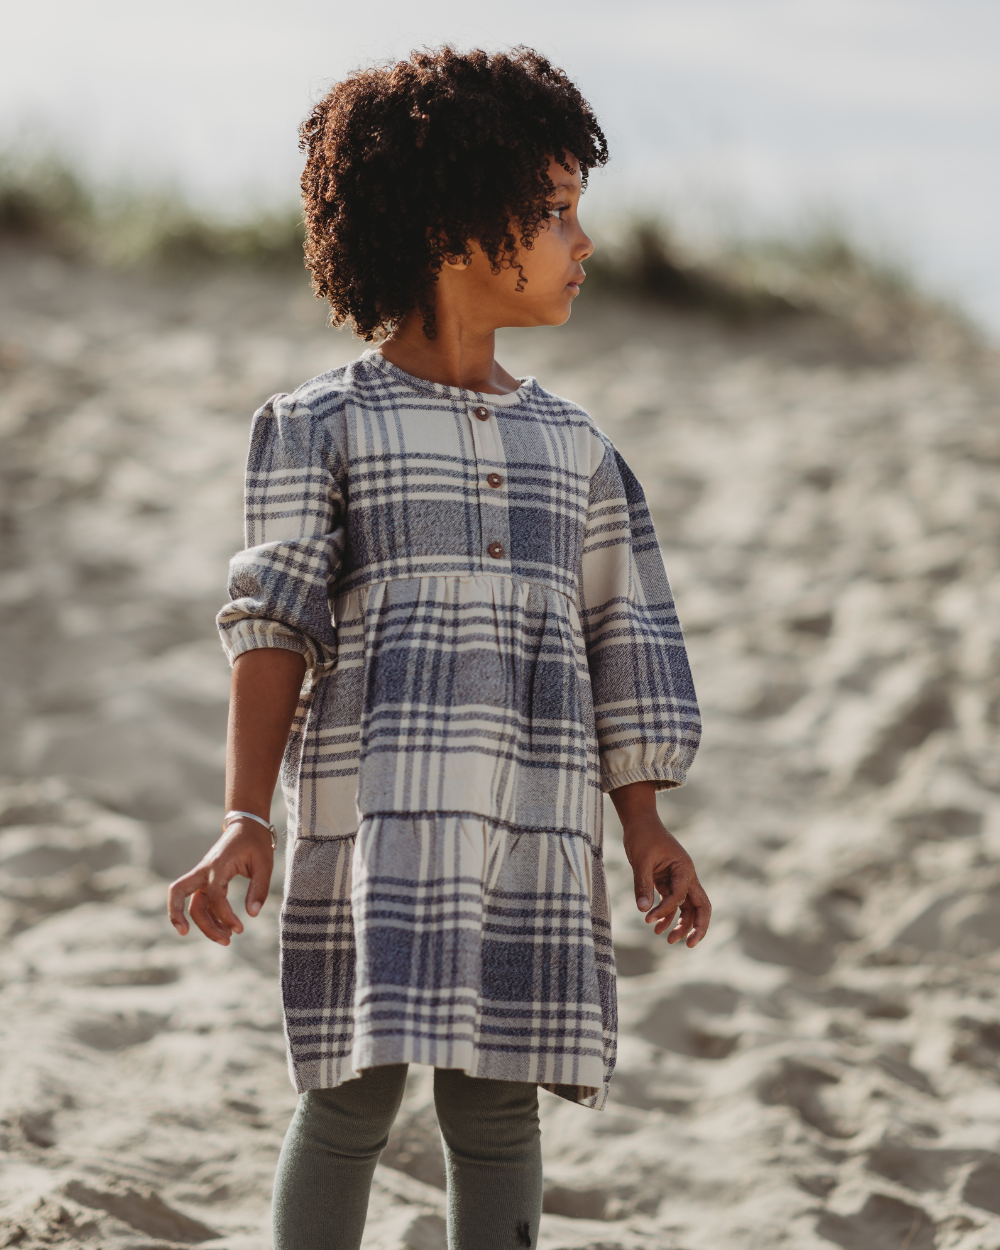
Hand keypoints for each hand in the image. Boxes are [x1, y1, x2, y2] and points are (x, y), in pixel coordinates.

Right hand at [167, 820, 273, 944]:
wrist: (247, 824)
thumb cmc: (255, 843)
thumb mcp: (264, 864)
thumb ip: (259, 889)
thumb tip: (252, 914)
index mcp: (217, 865)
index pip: (214, 896)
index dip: (225, 915)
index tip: (240, 929)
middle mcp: (204, 870)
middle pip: (178, 893)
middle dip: (179, 916)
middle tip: (191, 936)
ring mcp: (202, 875)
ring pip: (191, 903)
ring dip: (203, 924)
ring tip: (226, 940)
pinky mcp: (205, 880)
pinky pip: (199, 901)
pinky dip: (207, 917)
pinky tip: (222, 928)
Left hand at [611, 781, 711, 946]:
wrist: (639, 821)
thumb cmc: (642, 836)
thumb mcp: (640, 860)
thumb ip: (642, 885)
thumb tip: (644, 910)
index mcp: (684, 868)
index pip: (680, 895)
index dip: (665, 909)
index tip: (649, 919)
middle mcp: (686, 875)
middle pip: (701, 906)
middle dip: (697, 927)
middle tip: (688, 944)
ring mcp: (678, 879)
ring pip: (688, 907)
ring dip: (681, 924)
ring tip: (668, 940)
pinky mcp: (668, 881)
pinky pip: (673, 903)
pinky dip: (668, 915)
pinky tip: (657, 927)